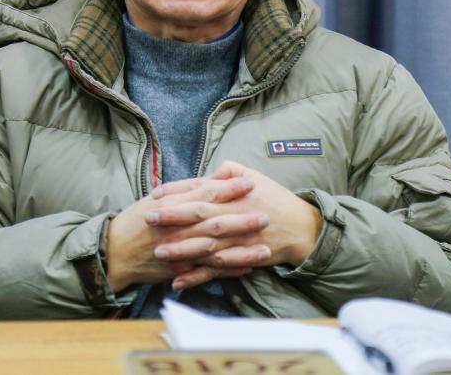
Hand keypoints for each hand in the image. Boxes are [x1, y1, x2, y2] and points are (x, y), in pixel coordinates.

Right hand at [105, 175, 268, 292]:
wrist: (115, 251)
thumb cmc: (138, 220)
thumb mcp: (159, 198)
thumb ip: (188, 188)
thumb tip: (216, 175)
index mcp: (173, 206)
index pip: (205, 194)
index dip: (229, 189)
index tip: (251, 182)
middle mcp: (177, 227)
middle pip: (214, 222)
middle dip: (241, 220)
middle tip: (266, 216)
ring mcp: (179, 250)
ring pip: (215, 251)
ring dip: (241, 251)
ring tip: (265, 250)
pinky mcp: (179, 270)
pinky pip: (206, 271)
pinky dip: (226, 270)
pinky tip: (246, 268)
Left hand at [147, 161, 322, 288]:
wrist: (301, 228)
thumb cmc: (276, 200)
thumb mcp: (256, 176)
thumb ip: (232, 171)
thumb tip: (213, 169)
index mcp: (233, 194)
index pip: (200, 189)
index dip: (177, 192)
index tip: (156, 195)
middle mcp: (232, 215)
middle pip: (198, 215)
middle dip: (172, 217)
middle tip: (148, 218)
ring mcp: (236, 239)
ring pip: (204, 244)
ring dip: (181, 249)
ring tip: (158, 252)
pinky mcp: (241, 259)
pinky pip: (216, 270)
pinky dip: (197, 276)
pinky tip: (178, 281)